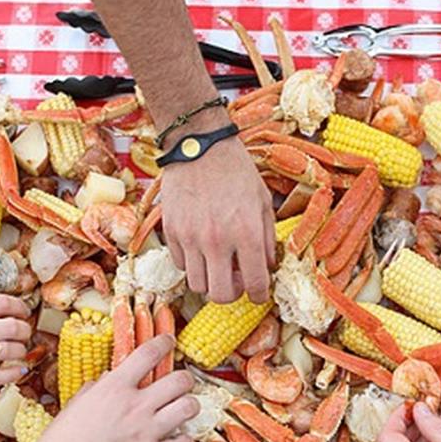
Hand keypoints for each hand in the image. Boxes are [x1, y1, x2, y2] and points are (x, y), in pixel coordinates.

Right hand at [0, 295, 31, 400]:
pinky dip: (12, 374)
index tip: (24, 311)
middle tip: (26, 332)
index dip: (20, 307)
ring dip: (21, 351)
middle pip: (10, 327)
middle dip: (25, 329)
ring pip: (7, 351)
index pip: (1, 303)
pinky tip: (19, 371)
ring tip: (22, 351)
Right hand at [24, 335, 197, 441]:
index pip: (147, 354)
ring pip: (189, 406)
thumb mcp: (71, 411)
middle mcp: (135, 406)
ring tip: (184, 411)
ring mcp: (148, 432)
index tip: (169, 342)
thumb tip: (102, 381)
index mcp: (112, 390)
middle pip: (179, 380)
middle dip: (185, 380)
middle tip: (182, 385)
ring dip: (190, 407)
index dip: (163, 343)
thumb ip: (92, 393)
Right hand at [161, 135, 274, 303]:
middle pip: (221, 295)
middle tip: (236, 279)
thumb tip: (267, 266)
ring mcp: (190, 238)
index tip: (258, 292)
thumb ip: (268, 238)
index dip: (260, 295)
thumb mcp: (263, 201)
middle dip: (232, 294)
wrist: (198, 145)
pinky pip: (181, 265)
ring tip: (218, 263)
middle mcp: (217, 240)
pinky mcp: (171, 232)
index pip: (255, 284)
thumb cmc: (236, 171)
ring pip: (198, 285)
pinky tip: (201, 247)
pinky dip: (192, 263)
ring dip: (210, 280)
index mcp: (247, 233)